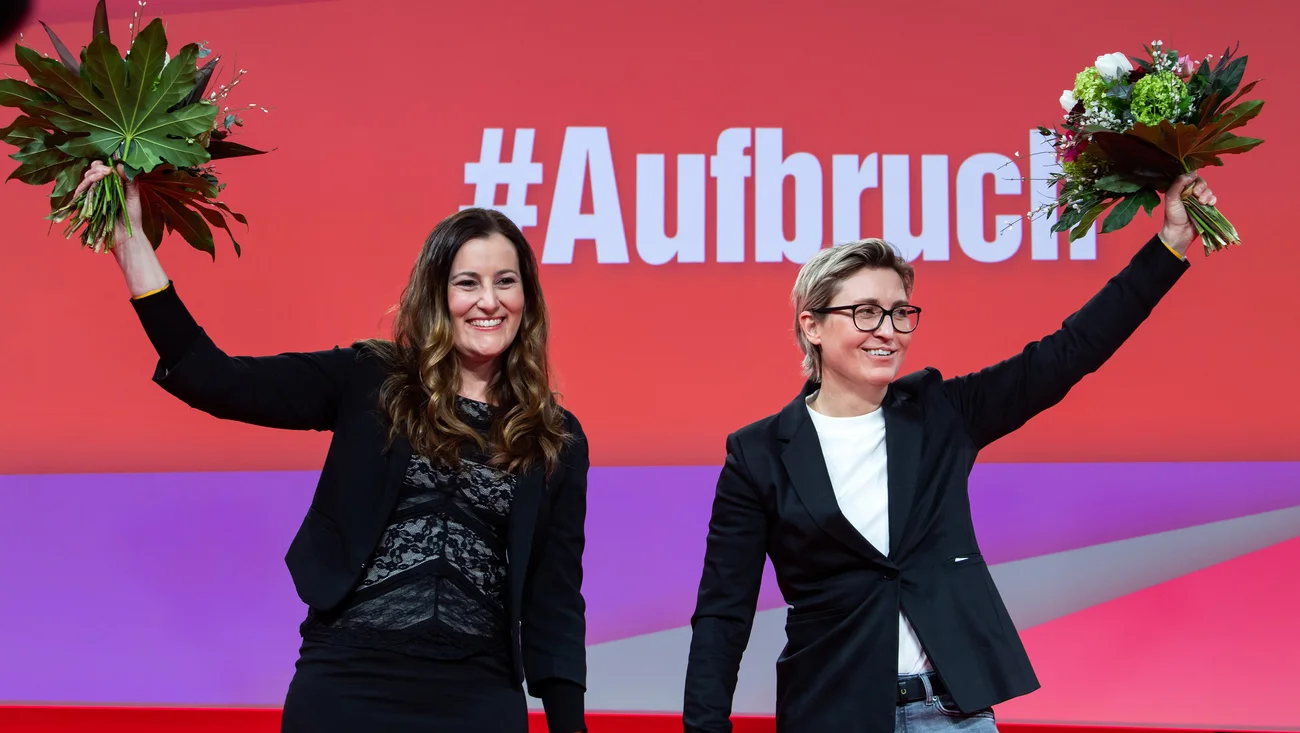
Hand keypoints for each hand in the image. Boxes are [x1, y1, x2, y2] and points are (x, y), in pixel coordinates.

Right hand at [75, 161, 168, 294]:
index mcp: (110, 187)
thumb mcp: (134, 196)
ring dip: (92, 175)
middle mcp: (99, 191)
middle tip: (106, 170)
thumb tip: (120, 165)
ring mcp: (91, 199)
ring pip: (85, 182)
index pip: (101, 172)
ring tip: (102, 174)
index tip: (109, 163)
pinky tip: (93, 181)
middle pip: (91, 174)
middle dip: (97, 169)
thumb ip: (129, 181)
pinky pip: (80, 194)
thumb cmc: (132, 218)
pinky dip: (85, 186)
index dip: (102, 165)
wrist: (127, 237)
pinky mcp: (85, 208)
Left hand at [1160, 173, 1215, 256]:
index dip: (1194, 179)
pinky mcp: (1205, 207)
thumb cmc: (1172, 216)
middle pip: (1201, 182)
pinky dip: (1212, 200)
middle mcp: (1189, 193)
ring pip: (1208, 190)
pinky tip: (1209, 204)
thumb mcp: (1171, 198)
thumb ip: (1179, 184)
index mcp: (1180, 189)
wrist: (1179, 233)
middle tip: (1196, 195)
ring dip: (1207, 195)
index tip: (1193, 186)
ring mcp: (1198, 200)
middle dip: (1201, 187)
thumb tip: (1193, 172)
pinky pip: (1213, 199)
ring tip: (1201, 203)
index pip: (1191, 177)